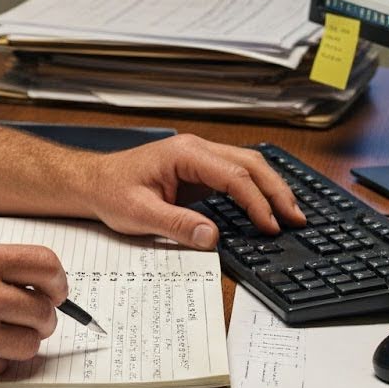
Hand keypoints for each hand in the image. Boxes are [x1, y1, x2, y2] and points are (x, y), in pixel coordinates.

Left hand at [83, 136, 304, 248]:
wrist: (91, 182)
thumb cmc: (110, 191)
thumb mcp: (140, 213)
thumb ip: (177, 225)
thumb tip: (212, 237)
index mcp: (185, 154)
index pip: (234, 176)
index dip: (257, 202)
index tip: (270, 226)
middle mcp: (196, 149)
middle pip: (250, 164)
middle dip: (276, 191)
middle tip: (296, 218)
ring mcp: (199, 158)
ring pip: (247, 166)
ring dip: (270, 188)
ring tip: (291, 214)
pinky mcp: (198, 171)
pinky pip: (235, 176)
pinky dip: (255, 190)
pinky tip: (266, 207)